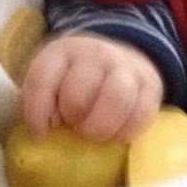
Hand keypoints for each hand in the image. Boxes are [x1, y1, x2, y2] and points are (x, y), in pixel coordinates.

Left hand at [22, 33, 162, 142]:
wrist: (118, 57)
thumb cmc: (75, 79)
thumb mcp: (52, 80)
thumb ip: (42, 100)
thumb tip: (44, 132)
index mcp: (61, 51)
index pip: (42, 80)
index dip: (36, 113)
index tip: (39, 134)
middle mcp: (94, 53)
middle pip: (77, 95)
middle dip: (72, 118)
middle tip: (72, 126)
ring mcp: (125, 66)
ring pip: (115, 99)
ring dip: (99, 128)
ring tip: (93, 134)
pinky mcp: (150, 84)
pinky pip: (140, 114)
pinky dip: (125, 132)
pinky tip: (115, 135)